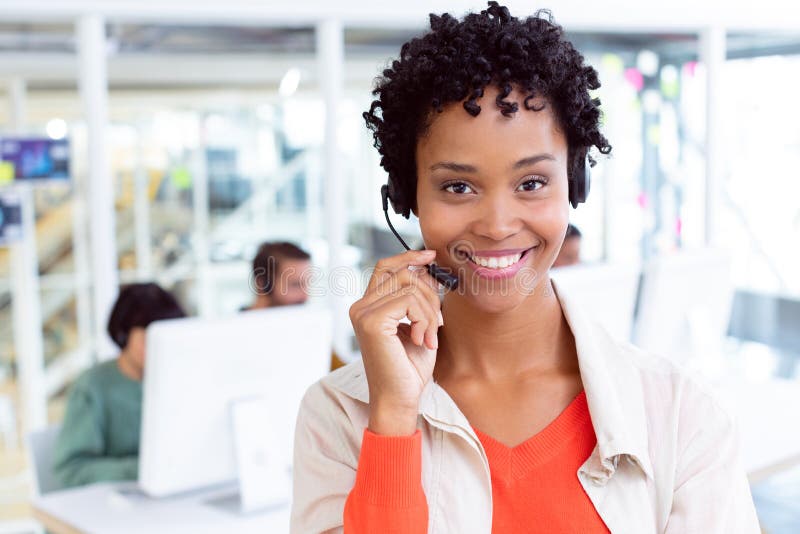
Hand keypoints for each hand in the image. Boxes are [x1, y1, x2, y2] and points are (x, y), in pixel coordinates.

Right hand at [349, 250, 442, 434]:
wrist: (400, 398)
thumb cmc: (409, 367)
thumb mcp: (418, 324)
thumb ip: (418, 298)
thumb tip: (428, 268)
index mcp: (368, 306)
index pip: (386, 267)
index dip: (409, 257)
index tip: (431, 256)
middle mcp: (360, 306)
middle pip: (402, 273)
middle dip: (429, 293)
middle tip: (437, 322)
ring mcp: (363, 313)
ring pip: (410, 287)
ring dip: (430, 312)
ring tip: (429, 336)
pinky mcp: (372, 321)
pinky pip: (409, 301)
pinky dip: (425, 320)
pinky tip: (422, 340)